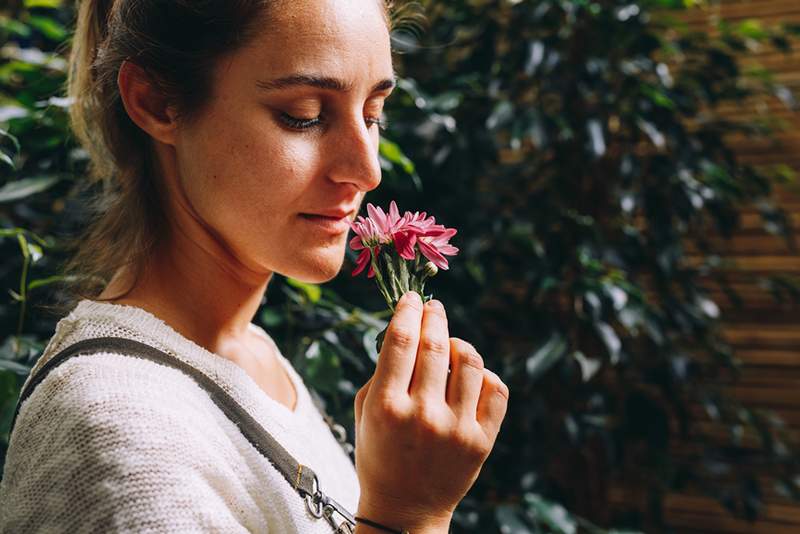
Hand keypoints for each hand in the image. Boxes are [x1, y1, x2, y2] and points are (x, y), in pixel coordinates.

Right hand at [353, 291, 508, 527]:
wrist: (405, 508)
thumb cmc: (380, 453)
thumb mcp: (365, 413)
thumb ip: (383, 372)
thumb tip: (407, 328)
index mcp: (386, 407)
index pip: (400, 341)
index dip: (408, 311)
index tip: (412, 298)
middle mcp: (422, 415)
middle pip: (435, 345)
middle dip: (435, 317)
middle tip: (434, 307)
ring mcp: (456, 429)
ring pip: (469, 361)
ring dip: (459, 343)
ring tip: (450, 344)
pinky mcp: (482, 441)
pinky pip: (495, 389)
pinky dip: (484, 374)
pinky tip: (470, 376)